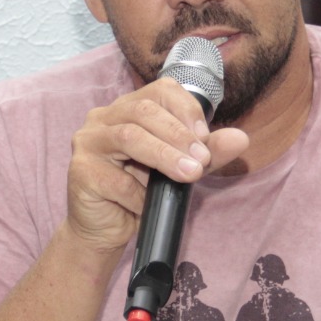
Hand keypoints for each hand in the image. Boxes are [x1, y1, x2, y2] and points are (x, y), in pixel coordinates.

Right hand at [65, 78, 249, 253]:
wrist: (107, 231)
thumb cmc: (141, 194)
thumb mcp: (181, 168)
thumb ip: (208, 152)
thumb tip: (240, 139)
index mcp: (128, 108)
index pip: (160, 90)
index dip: (186, 109)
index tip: (205, 138)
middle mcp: (103, 118)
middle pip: (143, 110)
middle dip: (178, 134)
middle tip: (201, 161)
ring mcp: (87, 142)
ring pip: (129, 136)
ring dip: (164, 156)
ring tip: (188, 174)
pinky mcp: (80, 171)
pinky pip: (116, 179)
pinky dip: (139, 193)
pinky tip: (148, 204)